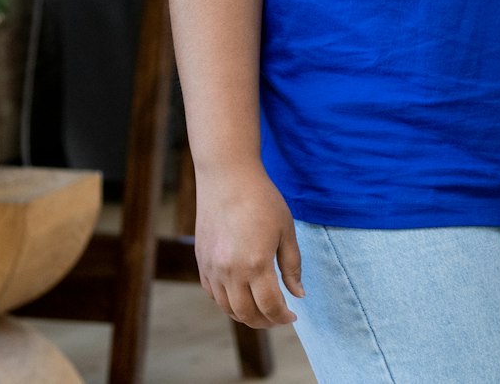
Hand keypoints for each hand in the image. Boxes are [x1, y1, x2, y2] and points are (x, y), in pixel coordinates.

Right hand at [194, 161, 304, 326]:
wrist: (227, 178)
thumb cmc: (262, 200)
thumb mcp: (286, 231)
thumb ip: (292, 266)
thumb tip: (298, 294)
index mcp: (256, 264)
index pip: (270, 306)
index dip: (282, 317)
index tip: (293, 316)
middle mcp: (230, 271)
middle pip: (246, 313)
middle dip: (265, 321)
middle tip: (279, 318)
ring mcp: (212, 269)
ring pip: (227, 308)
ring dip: (246, 316)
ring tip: (262, 311)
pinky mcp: (201, 263)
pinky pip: (213, 294)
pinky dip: (228, 303)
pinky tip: (242, 296)